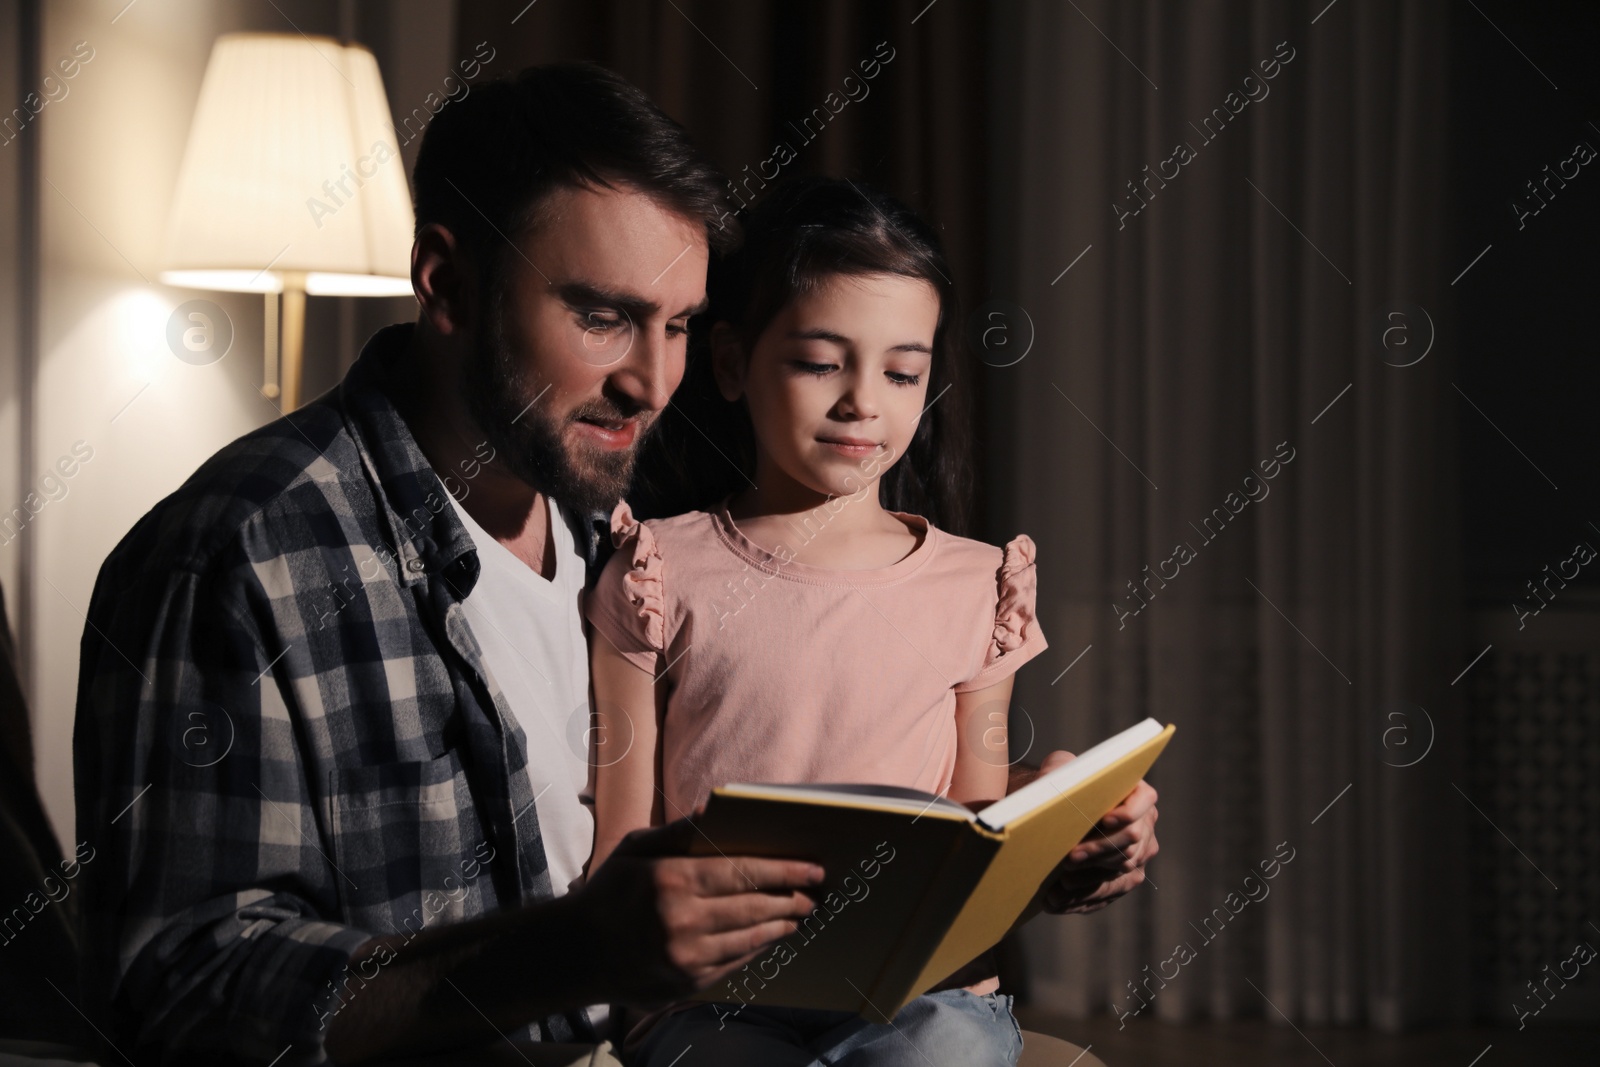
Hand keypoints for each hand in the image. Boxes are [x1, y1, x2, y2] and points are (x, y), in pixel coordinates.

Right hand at [576, 819, 824, 1005]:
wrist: (579, 952)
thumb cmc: (610, 892)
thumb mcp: (635, 850)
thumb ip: (676, 832)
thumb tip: (713, 810)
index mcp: (671, 879)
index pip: (742, 872)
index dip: (784, 871)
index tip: (812, 868)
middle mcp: (681, 920)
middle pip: (753, 906)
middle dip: (791, 898)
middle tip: (815, 893)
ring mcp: (685, 956)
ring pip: (750, 938)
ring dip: (781, 925)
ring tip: (800, 915)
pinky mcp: (687, 983)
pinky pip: (735, 963)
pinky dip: (758, 948)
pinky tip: (771, 937)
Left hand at [1030, 750, 1158, 914]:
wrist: (1054, 810)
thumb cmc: (1060, 783)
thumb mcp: (1059, 768)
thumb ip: (1060, 767)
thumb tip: (1054, 780)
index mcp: (1136, 792)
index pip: (1144, 801)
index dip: (1128, 812)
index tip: (1103, 819)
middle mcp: (1145, 825)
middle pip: (1130, 844)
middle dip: (1098, 853)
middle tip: (1068, 859)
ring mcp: (1138, 854)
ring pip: (1120, 873)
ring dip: (1088, 881)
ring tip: (1057, 887)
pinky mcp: (1124, 878)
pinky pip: (1109, 893)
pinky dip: (1083, 899)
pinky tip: (1056, 902)